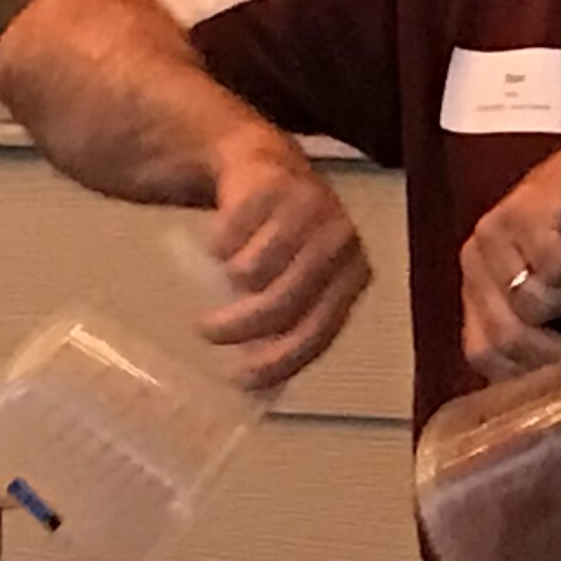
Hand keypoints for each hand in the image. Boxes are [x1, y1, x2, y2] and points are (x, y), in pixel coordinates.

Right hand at [199, 129, 371, 389]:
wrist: (260, 168)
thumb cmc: (280, 241)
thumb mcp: (293, 285)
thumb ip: (287, 329)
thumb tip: (257, 392)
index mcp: (354, 274)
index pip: (319, 331)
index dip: (279, 360)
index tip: (239, 379)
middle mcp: (341, 240)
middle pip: (282, 303)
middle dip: (238, 326)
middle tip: (206, 332)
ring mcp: (310, 208)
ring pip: (254, 272)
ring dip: (230, 279)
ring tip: (226, 273)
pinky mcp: (272, 183)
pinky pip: (230, 236)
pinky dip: (218, 244)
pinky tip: (224, 237)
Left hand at [461, 123, 560, 381]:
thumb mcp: (558, 299)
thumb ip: (542, 336)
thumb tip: (551, 399)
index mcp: (474, 284)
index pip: (483, 353)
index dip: (528, 374)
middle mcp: (474, 258)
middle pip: (505, 338)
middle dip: (559, 352)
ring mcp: (495, 234)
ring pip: (533, 308)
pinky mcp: (527, 214)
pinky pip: (560, 272)